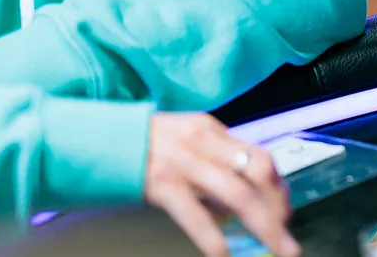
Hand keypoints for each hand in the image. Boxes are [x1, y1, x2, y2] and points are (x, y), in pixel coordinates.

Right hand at [143, 113, 298, 256]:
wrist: (90, 139)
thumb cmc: (137, 146)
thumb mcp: (181, 141)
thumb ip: (210, 161)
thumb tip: (236, 198)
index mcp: (211, 130)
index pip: (260, 157)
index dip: (278, 188)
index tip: (285, 211)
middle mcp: (204, 142)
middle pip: (258, 173)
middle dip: (278, 207)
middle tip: (286, 236)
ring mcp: (184, 162)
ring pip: (237, 194)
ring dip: (263, 225)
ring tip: (278, 248)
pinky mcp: (161, 184)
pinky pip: (196, 215)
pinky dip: (215, 238)